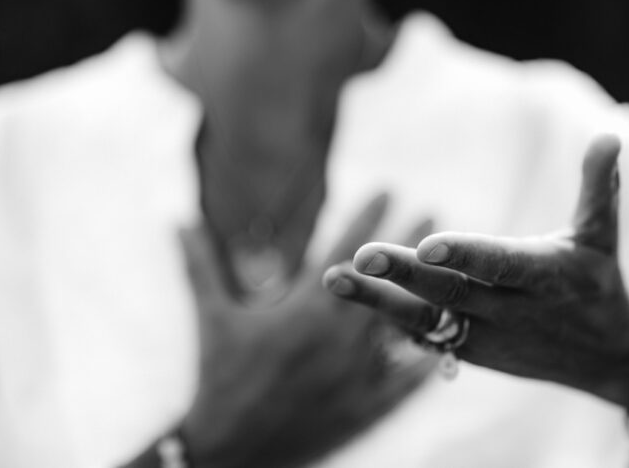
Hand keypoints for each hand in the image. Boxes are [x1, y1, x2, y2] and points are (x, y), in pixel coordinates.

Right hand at [180, 195, 432, 467]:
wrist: (230, 449)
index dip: (367, 216)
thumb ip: (199, 264)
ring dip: (425, 293)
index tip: (388, 187)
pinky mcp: (365, 407)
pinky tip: (450, 344)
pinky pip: (406, 382)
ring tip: (449, 272)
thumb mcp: (211, 317)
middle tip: (433, 215)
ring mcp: (355, 374)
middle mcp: (336, 337)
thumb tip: (178, 217)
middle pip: (385, 282)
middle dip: (409, 245)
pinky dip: (428, 361)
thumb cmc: (219, 376)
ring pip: (403, 326)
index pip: (343, 250)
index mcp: (302, 309)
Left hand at [325, 134, 628, 408]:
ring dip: (377, 302)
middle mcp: (512, 311)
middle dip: (405, 276)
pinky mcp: (470, 352)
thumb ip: (598, 186)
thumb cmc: (598, 281)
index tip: (428, 244)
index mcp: (545, 276)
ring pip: (427, 321)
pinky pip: (425, 337)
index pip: (500, 264)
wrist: (607, 357)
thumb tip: (609, 135)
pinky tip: (348, 298)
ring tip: (332, 279)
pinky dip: (389, 321)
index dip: (466, 254)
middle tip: (362, 256)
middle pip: (452, 293)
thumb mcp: (600, 235)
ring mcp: (487, 337)